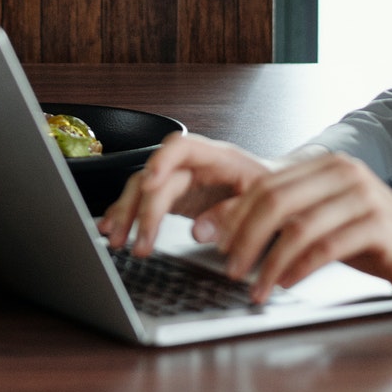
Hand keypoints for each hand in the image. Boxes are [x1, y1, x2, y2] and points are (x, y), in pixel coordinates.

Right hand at [98, 133, 278, 255]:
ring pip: (142, 189)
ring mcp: (181, 180)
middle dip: (141, 210)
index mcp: (218, 158)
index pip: (181, 147)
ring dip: (127, 214)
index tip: (148, 185)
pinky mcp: (175, 197)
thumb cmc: (275, 197)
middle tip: (138, 243)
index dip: (161, 162)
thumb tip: (199, 230)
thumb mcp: (265, 206)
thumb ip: (232, 215)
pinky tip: (112, 227)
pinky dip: (126, 214)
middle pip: (154, 177)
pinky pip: (143, 201)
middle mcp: (194, 166)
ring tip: (118, 240)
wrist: (280, 197)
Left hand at [188, 150, 391, 307]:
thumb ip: (286, 218)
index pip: (264, 183)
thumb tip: (227, 230)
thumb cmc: (376, 242)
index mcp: (325, 165)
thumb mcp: (324, 223)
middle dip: (243, 236)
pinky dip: (299, 268)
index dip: (232, 212)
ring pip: (297, 226)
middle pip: (275, 200)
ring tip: (255, 287)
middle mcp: (343, 171)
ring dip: (268, 261)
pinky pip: (325, 246)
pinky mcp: (378, 224)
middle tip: (228, 267)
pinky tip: (285, 283)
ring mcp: (363, 195)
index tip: (209, 238)